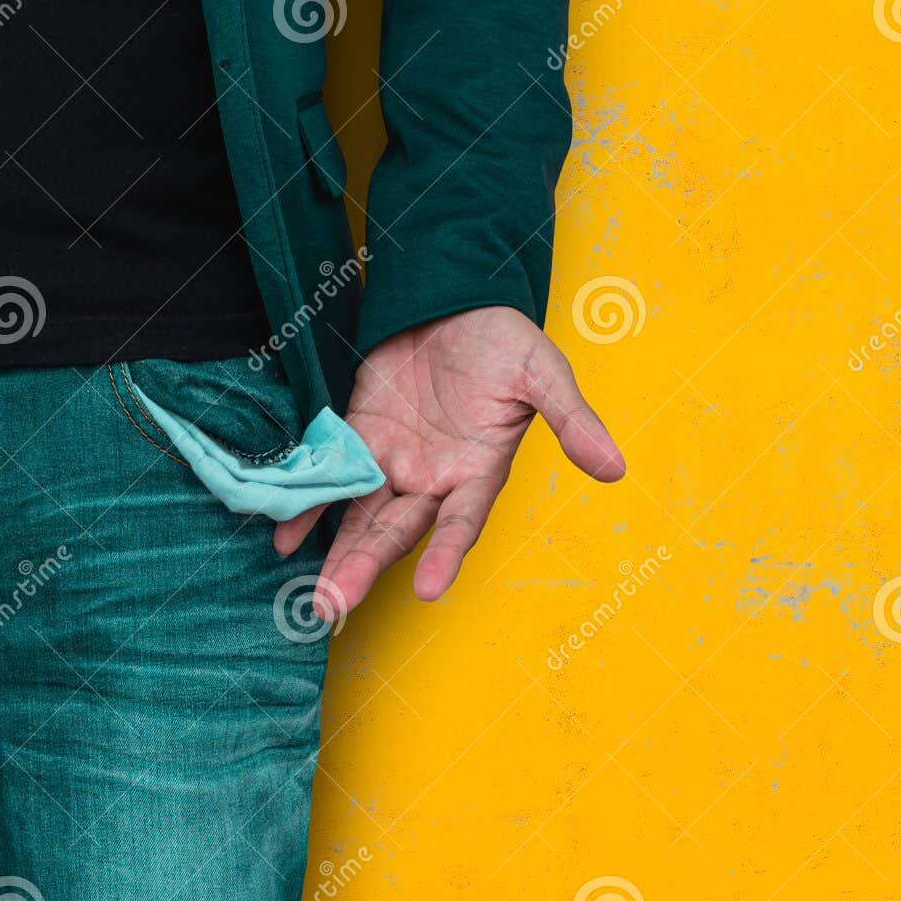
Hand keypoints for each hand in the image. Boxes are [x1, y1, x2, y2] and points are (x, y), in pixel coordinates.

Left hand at [273, 305, 624, 618]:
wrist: (454, 295)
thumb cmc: (502, 338)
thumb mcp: (542, 372)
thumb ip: (572, 422)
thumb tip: (616, 469)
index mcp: (479, 471)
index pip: (462, 522)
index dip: (446, 554)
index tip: (429, 590)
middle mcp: (434, 479)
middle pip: (397, 533)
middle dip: (366, 568)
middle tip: (335, 605)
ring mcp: (394, 462)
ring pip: (361, 519)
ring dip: (336, 556)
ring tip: (315, 596)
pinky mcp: (359, 437)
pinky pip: (332, 481)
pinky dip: (309, 508)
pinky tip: (284, 537)